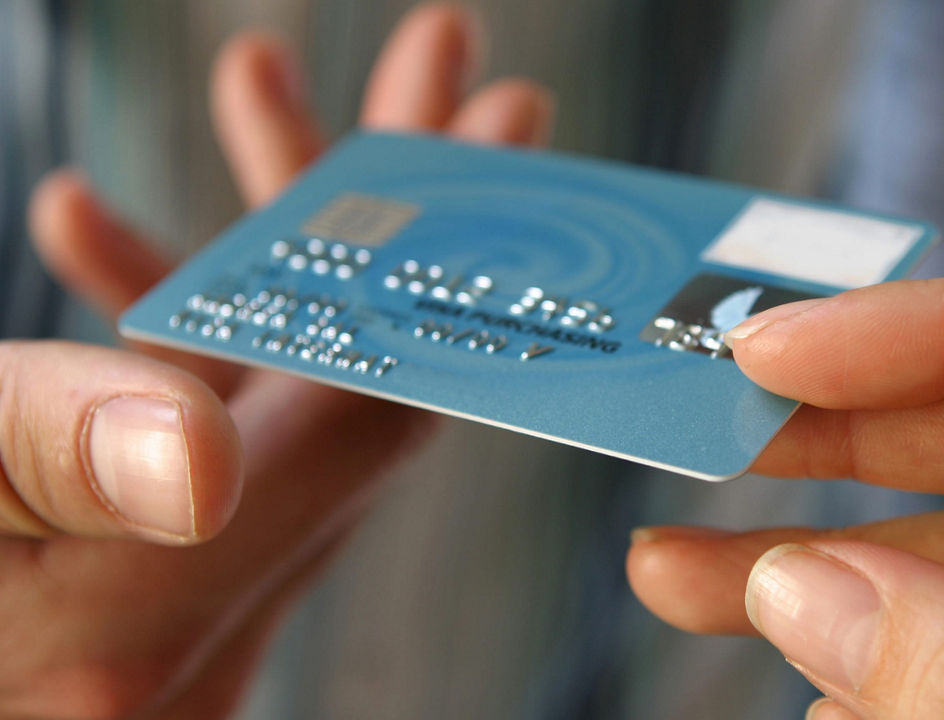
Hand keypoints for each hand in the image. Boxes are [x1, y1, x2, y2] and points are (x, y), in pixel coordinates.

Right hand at [6, 5, 552, 717]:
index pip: (381, 392)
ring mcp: (159, 561)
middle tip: (446, 60)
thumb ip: (45, 463)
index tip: (498, 117)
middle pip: (356, 359)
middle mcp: (198, 579)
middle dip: (386, 199)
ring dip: (270, 221)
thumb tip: (200, 455)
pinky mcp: (115, 543)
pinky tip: (82, 219)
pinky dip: (160, 304)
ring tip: (263, 79)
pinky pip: (181, 407)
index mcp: (168, 579)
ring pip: (272, 367)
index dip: (447, 253)